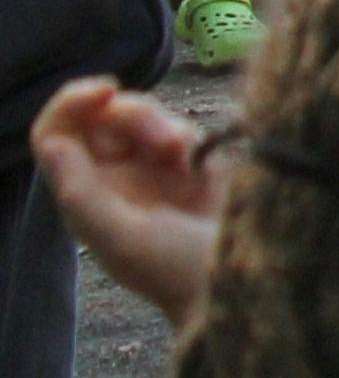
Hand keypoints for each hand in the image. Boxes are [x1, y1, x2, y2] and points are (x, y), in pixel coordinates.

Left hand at [33, 77, 219, 326]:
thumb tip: (52, 143)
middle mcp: (113, 180)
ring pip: (141, 117)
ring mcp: (153, 171)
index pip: (57, 136)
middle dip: (131, 115)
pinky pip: (179, 126)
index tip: (105, 91)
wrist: (247, 285)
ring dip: (161, 124)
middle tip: (166, 142)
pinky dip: (187, 132)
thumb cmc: (180, 272)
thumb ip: (83, 193)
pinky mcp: (194, 165)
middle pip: (101, 118)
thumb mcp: (124, 240)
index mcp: (86, 198)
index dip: (71, 105)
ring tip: (185, 153)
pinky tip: (200, 158)